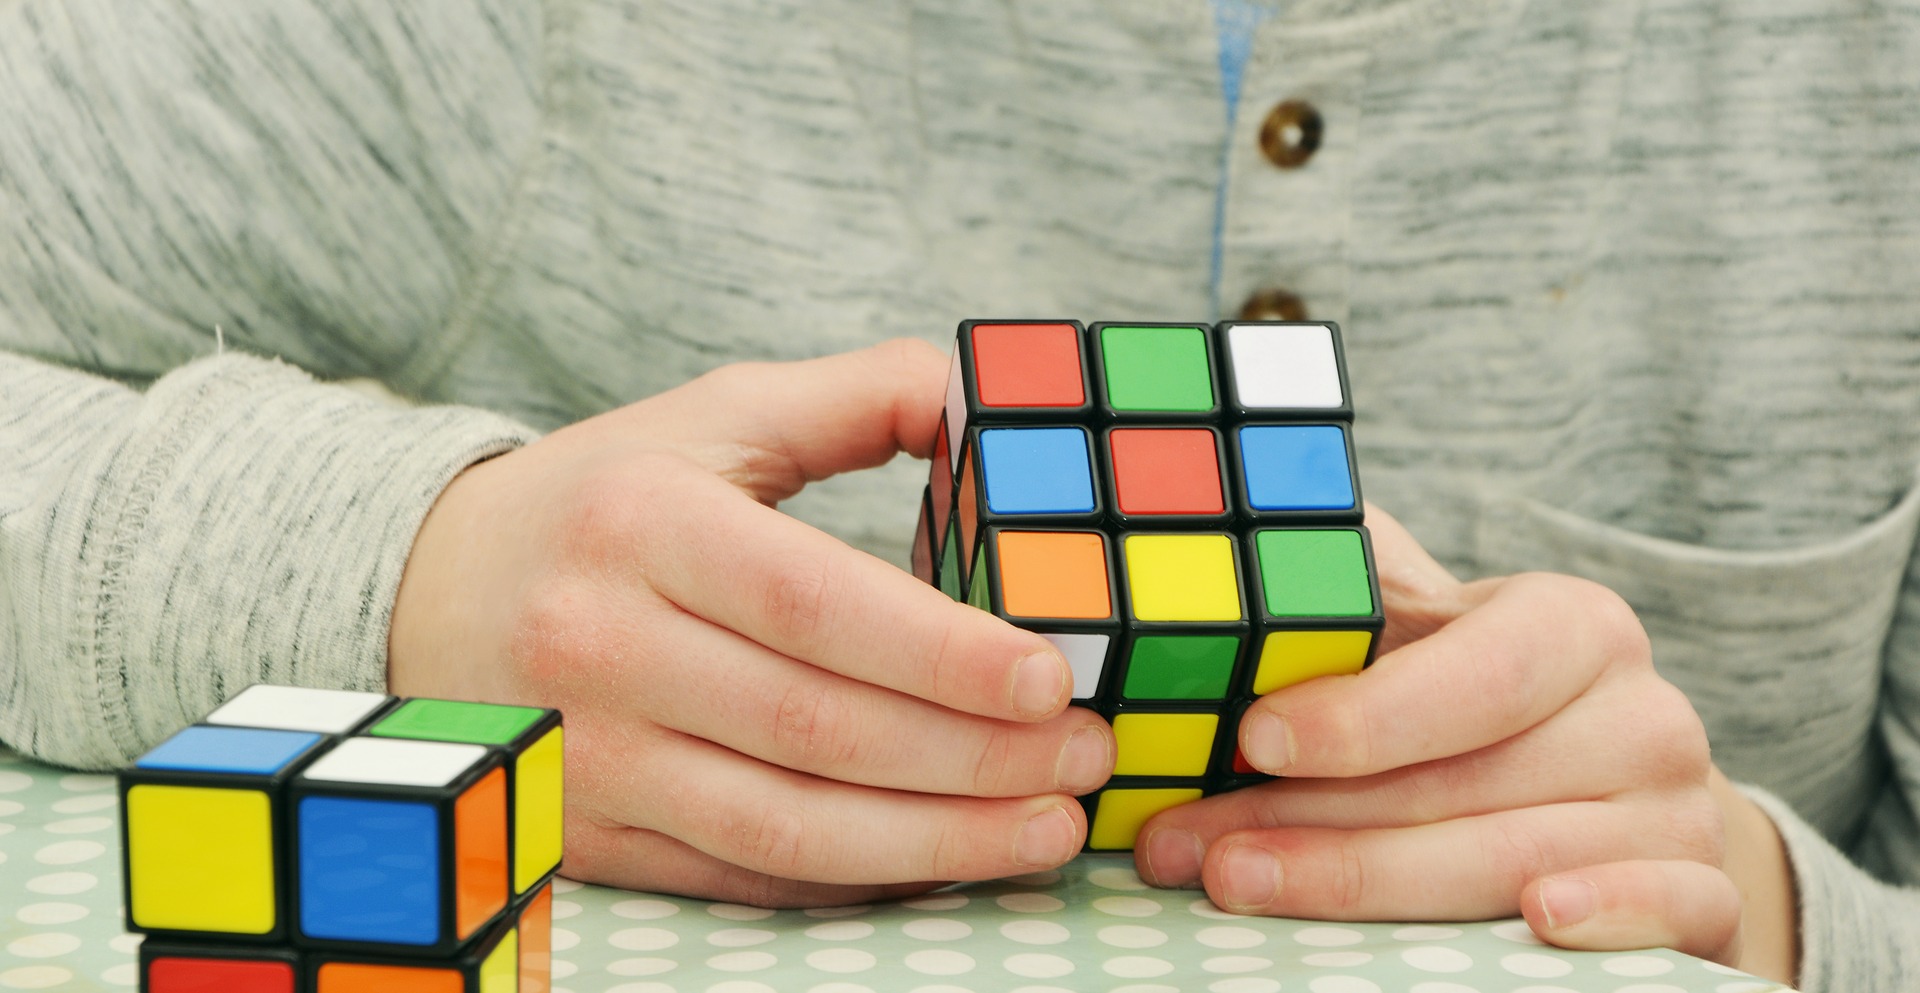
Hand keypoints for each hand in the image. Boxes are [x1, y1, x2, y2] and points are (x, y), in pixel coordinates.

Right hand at [388, 340, 1114, 906]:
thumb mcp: (713, 415)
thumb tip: (992, 406)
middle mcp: (602, 646)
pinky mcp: (589, 833)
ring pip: (785, 828)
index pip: (813, 602)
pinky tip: (944, 861)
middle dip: (973, 757)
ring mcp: (587, 756)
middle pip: (816, 727)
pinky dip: (855, 881)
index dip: (942, 652)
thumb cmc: (604, 497)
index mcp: (642, 524)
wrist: (426, 591)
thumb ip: (858, 402)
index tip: (1053, 678)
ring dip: (933, 842)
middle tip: (1087, 758)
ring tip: (1047, 831)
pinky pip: (742, 878)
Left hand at [1133, 506, 1797, 983]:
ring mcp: (1681, 812)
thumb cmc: (1467, 707)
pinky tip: (1537, 925)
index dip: (1364, 714)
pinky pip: (1671, 915)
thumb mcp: (1415, 632)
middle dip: (1310, 821)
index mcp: (1573, 628)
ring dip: (1370, 887)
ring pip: (1524, 860)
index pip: (1475, 673)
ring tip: (1242, 889)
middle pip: (1468, 783)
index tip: (1253, 740)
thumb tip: (1239, 541)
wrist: (1605, 795)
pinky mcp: (1709, 898)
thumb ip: (1345, 592)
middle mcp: (1644, 714)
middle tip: (1192, 849)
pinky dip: (1609, 919)